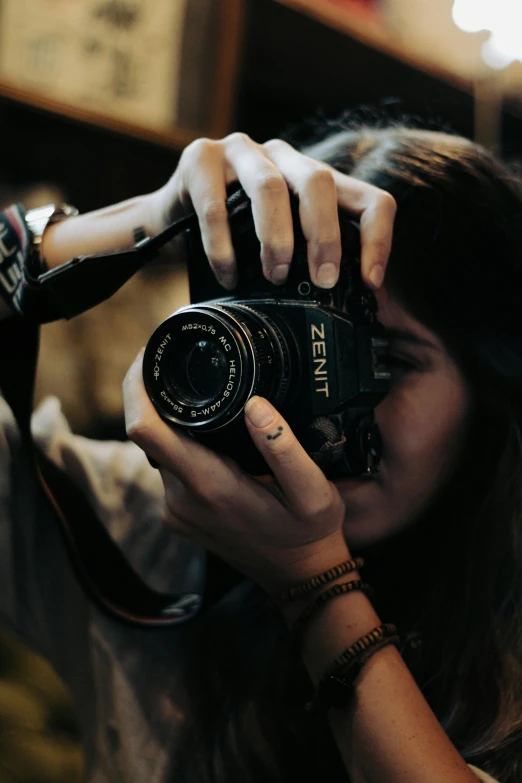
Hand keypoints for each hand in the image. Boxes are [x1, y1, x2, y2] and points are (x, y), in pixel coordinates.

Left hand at [123, 355, 351, 595]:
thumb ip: (284, 447)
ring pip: (158, 450)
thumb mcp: (313, 490)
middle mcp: (181, 499)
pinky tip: (210, 436)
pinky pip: (168, 467)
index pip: (146, 429)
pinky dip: (180, 446)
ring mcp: (176, 510)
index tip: (150, 358)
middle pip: (147, 434)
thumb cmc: (309, 531)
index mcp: (209, 485)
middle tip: (181, 363)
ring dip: (172, 423)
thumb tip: (255, 403)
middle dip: (157, 396)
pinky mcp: (177, 515)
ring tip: (203, 396)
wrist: (298, 577)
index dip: (138, 388)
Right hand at [151, 132, 395, 289]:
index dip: (377, 239)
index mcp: (312, 179)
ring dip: (276, 239)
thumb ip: (311, 263)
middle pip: (319, 182)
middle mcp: (282, 157)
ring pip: (270, 188)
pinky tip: (228, 275)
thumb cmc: (234, 237)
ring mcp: (240, 152)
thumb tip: (356, 307)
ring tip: (275, 276)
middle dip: (325, 236)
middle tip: (323, 279)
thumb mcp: (281, 247)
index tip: (369, 282)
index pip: (367, 198)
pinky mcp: (199, 159)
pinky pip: (215, 206)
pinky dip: (224, 248)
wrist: (168, 220)